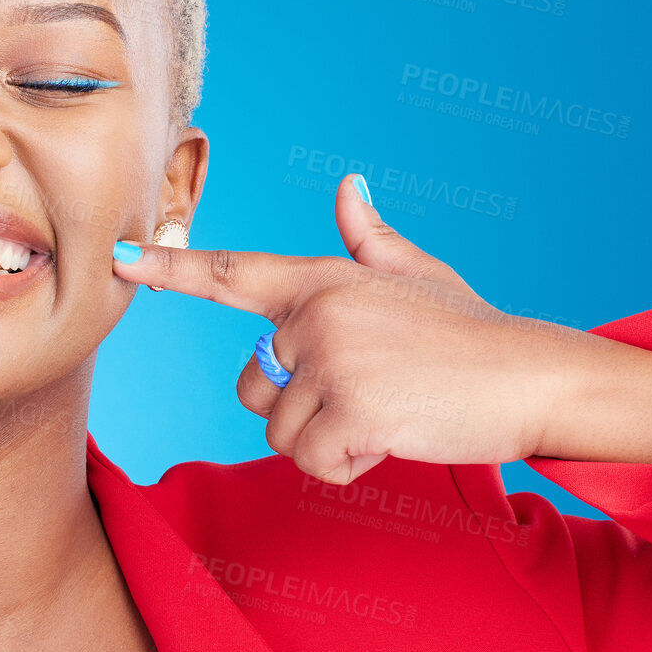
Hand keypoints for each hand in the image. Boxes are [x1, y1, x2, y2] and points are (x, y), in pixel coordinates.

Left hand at [110, 174, 651, 484]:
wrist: (533, 375)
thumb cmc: (471, 332)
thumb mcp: (416, 274)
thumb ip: (369, 240)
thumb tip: (349, 186)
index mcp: (322, 279)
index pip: (231, 273)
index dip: (169, 267)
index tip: (118, 257)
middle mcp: (316, 314)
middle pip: (251, 386)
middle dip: (296, 408)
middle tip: (365, 393)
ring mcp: (332, 361)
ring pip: (279, 431)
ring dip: (325, 440)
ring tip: (385, 412)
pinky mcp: (350, 410)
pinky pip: (310, 461)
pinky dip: (347, 465)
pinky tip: (390, 438)